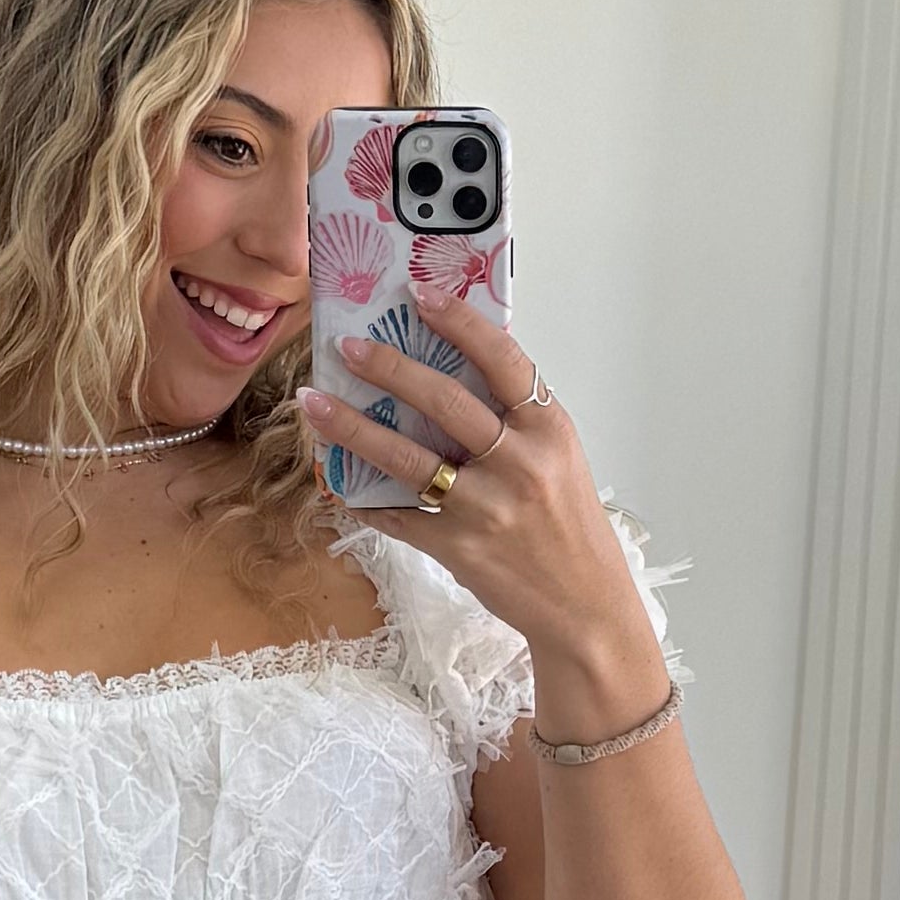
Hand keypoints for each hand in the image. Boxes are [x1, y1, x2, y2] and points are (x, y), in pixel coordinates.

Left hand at [293, 294, 670, 738]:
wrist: (585, 606)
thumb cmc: (568, 525)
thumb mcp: (559, 459)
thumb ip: (516, 417)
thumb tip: (454, 365)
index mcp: (548, 431)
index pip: (501, 360)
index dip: (459, 321)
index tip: (419, 293)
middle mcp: (519, 464)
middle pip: (444, 401)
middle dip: (389, 368)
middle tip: (347, 346)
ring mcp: (487, 509)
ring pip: (408, 458)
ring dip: (353, 428)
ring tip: (315, 403)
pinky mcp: (460, 549)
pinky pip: (400, 515)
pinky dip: (366, 497)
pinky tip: (337, 478)